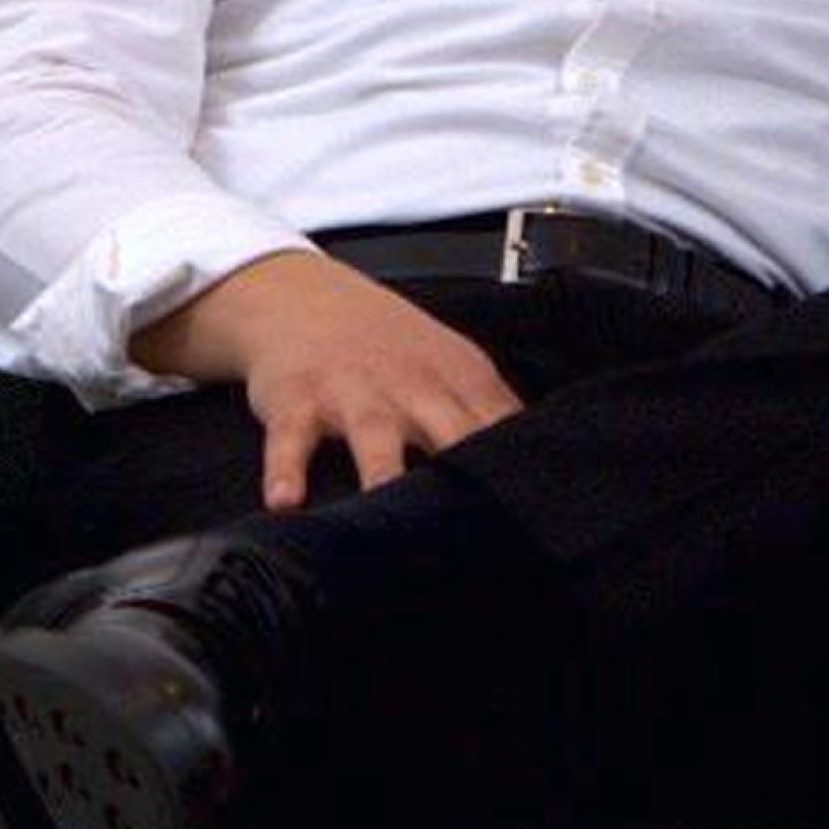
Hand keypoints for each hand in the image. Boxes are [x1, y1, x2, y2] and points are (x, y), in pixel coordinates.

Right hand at [131, 249, 521, 507]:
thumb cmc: (382, 345)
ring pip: (373, 437)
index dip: (519, 475)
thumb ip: (494, 415)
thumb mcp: (450, 367)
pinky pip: (290, 441)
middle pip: (450, 433)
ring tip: (387, 507)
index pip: (501, 431)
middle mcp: (410, 388)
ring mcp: (352, 394)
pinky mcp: (297, 403)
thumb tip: (543, 473)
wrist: (300, 297)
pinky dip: (284, 471)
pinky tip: (284, 502)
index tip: (533, 520)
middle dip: (468, 475)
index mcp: (457, 381)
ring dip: (383, 474)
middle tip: (480, 531)